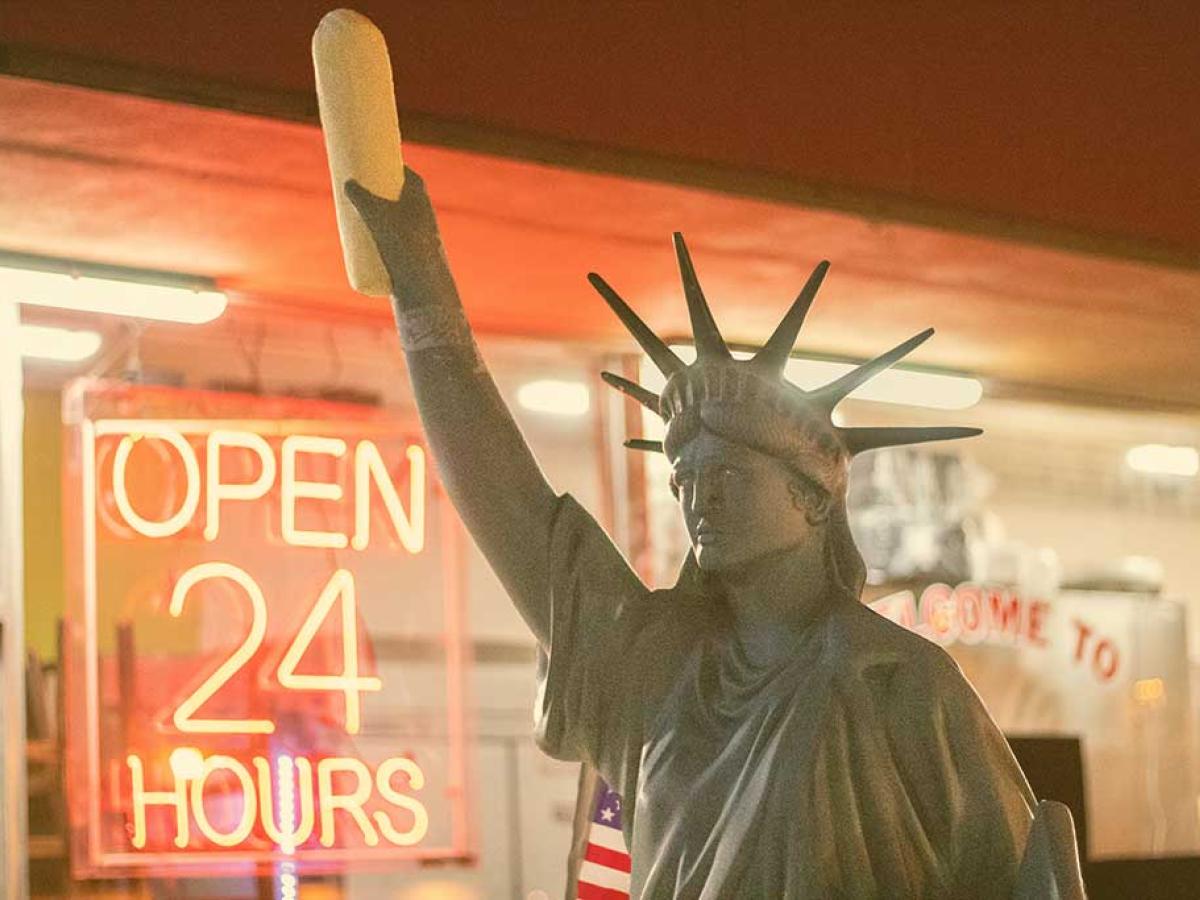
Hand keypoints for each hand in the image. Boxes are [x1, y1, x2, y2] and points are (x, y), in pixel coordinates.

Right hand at [344, 168, 457, 308]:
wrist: (424, 284)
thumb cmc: (402, 243)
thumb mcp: (375, 215)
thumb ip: (360, 196)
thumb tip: (346, 184)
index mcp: (420, 198)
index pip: (408, 175)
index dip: (391, 168)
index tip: (373, 165)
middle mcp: (424, 215)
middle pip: (401, 197)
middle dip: (381, 193)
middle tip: (358, 191)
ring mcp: (420, 237)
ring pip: (399, 220)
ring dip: (382, 215)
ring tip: (358, 215)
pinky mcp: (413, 257)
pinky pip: (398, 241)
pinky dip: (384, 237)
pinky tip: (370, 239)